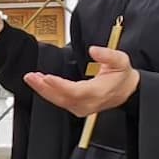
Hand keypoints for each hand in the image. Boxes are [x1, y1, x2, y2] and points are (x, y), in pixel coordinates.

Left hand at [22, 44, 140, 116]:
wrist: (127, 91)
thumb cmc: (122, 76)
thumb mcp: (121, 61)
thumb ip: (108, 55)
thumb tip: (94, 50)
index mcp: (98, 92)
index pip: (75, 91)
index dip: (59, 85)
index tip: (46, 77)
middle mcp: (88, 103)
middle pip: (62, 98)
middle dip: (44, 88)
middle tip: (30, 76)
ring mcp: (82, 108)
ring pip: (58, 101)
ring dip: (43, 90)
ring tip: (31, 78)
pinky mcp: (77, 107)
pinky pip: (60, 102)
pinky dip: (48, 93)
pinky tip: (41, 83)